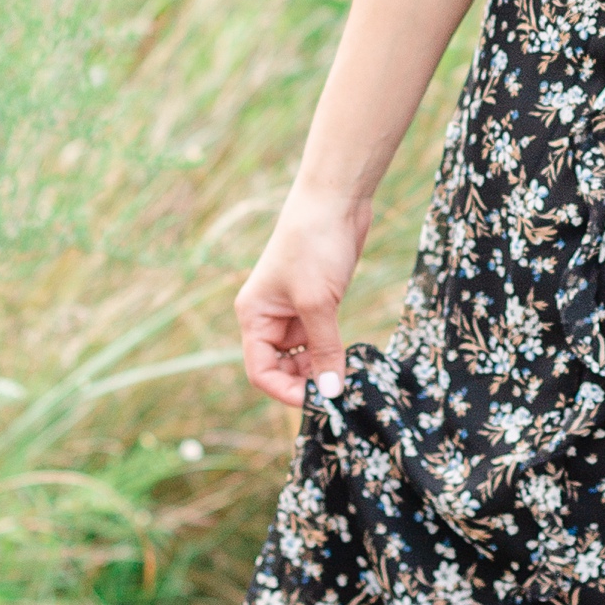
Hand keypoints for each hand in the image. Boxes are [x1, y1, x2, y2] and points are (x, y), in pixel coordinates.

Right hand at [235, 188, 372, 405]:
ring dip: (323, 370)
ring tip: (347, 376)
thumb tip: (331, 393)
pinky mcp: (318, 304)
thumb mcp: (318, 302)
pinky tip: (351, 359)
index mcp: (254, 317)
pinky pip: (321, 341)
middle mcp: (269, 318)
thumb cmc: (315, 245)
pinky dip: (333, 353)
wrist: (336, 201)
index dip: (285, 392)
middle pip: (282, 369)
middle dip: (307, 383)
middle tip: (339, 392)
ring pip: (304, 358)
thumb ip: (324, 349)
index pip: (261, 371)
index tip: (317, 402)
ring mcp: (294, 312)